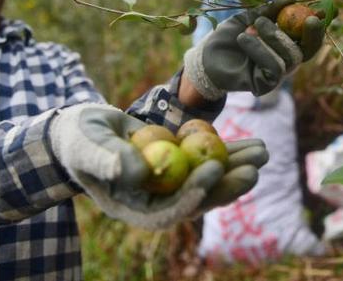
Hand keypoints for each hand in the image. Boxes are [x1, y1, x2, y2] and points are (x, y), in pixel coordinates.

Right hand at [49, 103, 267, 228]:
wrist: (84, 132)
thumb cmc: (79, 139)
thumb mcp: (87, 146)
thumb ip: (106, 158)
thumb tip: (138, 171)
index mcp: (132, 207)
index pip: (167, 211)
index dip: (193, 194)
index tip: (214, 170)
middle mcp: (156, 201)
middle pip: (198, 200)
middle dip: (227, 185)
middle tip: (253, 168)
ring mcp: (170, 185)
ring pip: (208, 182)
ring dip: (236, 168)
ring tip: (263, 151)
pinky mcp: (179, 166)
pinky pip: (206, 162)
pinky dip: (229, 152)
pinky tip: (253, 144)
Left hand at [183, 0, 323, 99]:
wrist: (207, 54)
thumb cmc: (230, 35)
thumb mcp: (249, 17)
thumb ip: (270, 9)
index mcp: (285, 43)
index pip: (309, 38)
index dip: (318, 27)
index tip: (321, 12)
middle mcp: (285, 60)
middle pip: (308, 50)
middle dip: (309, 33)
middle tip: (308, 18)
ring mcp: (276, 74)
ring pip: (290, 57)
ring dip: (274, 36)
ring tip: (254, 25)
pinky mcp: (264, 85)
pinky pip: (273, 68)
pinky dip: (260, 49)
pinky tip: (244, 38)